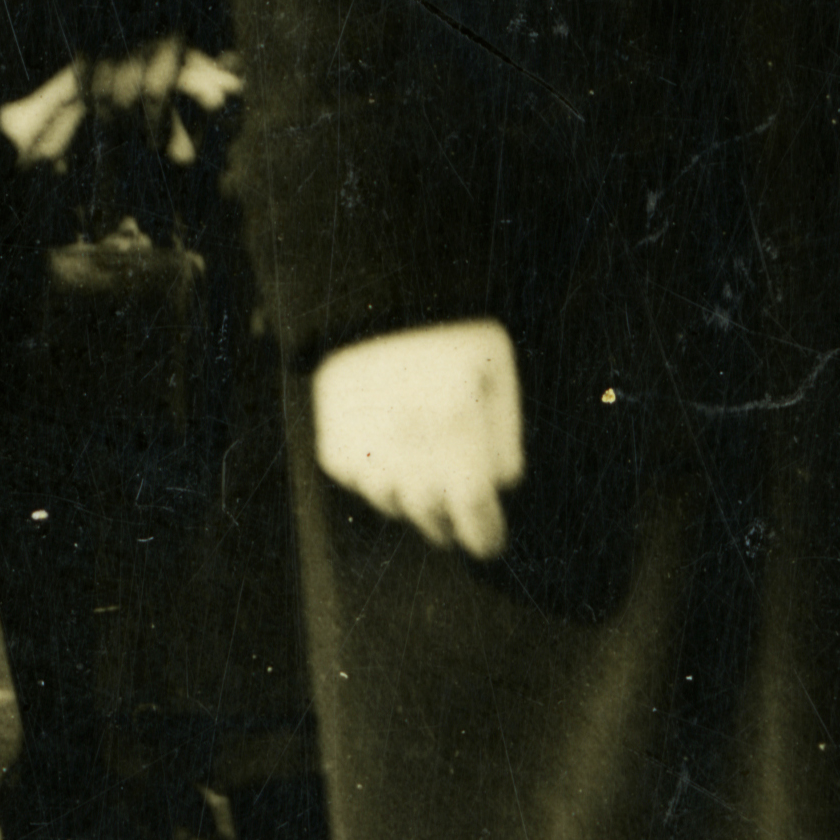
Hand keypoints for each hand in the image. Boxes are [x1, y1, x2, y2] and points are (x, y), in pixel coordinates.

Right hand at [310, 319, 526, 562]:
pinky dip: (377, 472)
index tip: (490, 542)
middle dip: (452, 519)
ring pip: (395, 505)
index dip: (487, 537)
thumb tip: (498, 487)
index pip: (477, 519)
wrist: (371, 298)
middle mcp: (407, 455)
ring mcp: (365, 456)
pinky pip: (360, 483)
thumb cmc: (447, 332)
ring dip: (413, 496)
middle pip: (434, 519)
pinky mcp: (334, 450)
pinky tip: (388, 439)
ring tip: (422, 465)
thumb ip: (506, 437)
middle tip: (459, 505)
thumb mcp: (497, 371)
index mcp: (456, 436)